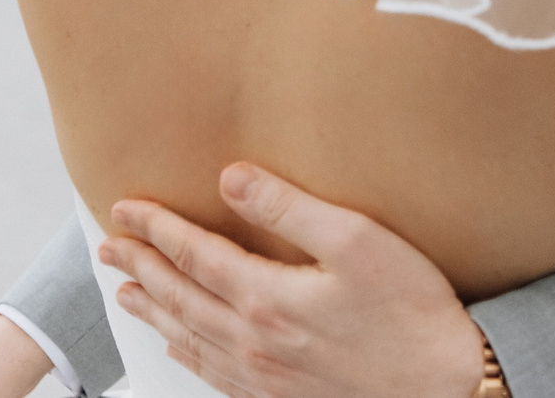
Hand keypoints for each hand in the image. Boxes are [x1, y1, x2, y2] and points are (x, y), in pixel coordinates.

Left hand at [98, 163, 487, 397]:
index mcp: (267, 298)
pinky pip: (215, 374)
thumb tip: (232, 179)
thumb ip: (288, 208)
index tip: (126, 208)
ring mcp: (265, 376)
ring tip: (127, 292)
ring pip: (190, 336)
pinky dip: (187, 353)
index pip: (193, 255)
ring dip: (154, 309)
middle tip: (109, 248)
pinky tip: (180, 344)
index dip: (156, 228)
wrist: (445, 387)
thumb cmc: (412, 312)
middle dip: (141, 267)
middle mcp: (255, 341)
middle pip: (180, 297)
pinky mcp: (282, 396)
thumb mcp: (357, 240)